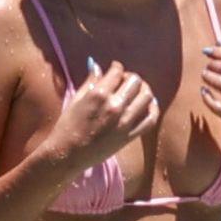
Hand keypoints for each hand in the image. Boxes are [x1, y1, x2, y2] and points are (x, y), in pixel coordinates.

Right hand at [44, 60, 158, 170]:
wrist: (68, 154)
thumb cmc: (67, 126)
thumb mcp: (76, 100)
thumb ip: (90, 82)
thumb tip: (97, 65)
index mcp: (99, 94)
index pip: (117, 72)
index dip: (117, 67)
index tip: (115, 69)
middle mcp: (115, 106)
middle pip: (135, 81)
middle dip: (131, 77)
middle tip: (125, 81)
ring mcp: (125, 121)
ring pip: (147, 97)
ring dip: (144, 90)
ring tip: (138, 91)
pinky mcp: (130, 136)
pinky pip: (150, 120)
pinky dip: (153, 109)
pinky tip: (149, 105)